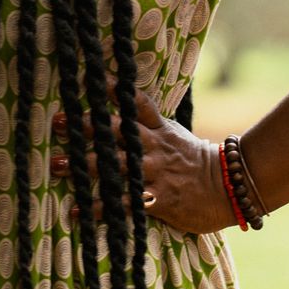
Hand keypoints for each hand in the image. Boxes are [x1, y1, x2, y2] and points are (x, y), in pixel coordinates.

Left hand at [49, 81, 233, 234]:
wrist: (231, 189)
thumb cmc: (196, 162)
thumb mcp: (174, 135)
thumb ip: (149, 125)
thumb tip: (122, 108)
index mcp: (159, 129)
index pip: (135, 103)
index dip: (113, 88)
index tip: (89, 77)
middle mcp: (154, 148)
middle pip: (118, 132)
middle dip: (87, 126)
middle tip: (59, 122)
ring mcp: (155, 173)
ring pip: (116, 166)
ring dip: (84, 165)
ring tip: (58, 165)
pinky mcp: (158, 200)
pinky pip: (124, 203)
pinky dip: (100, 208)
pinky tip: (77, 211)